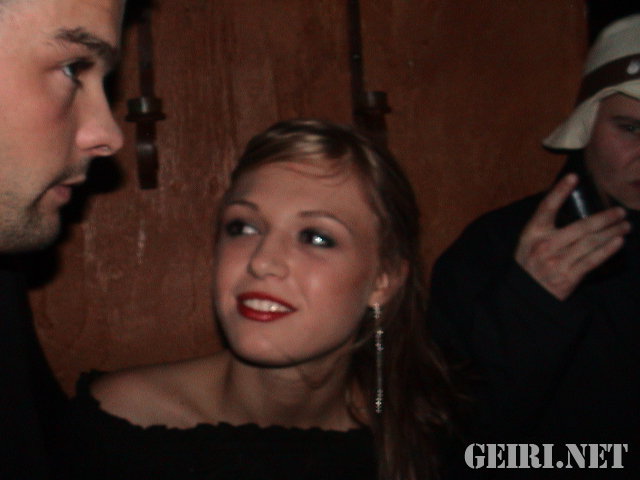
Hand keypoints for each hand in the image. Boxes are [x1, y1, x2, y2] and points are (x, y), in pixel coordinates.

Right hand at [515, 174, 630, 300]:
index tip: (574, 176)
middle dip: (605, 218)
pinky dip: (607, 250)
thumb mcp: (529, 239)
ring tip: (625, 225)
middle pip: (580, 227)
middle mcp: (545, 246)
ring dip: (611, 232)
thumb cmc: (530, 260)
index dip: (560, 191)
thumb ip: (546, 224)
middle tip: (620, 212)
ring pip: (590, 243)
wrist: (525, 292)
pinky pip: (592, 260)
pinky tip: (619, 241)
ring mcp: (558, 262)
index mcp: (533, 233)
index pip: (547, 208)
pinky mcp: (568, 277)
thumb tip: (569, 201)